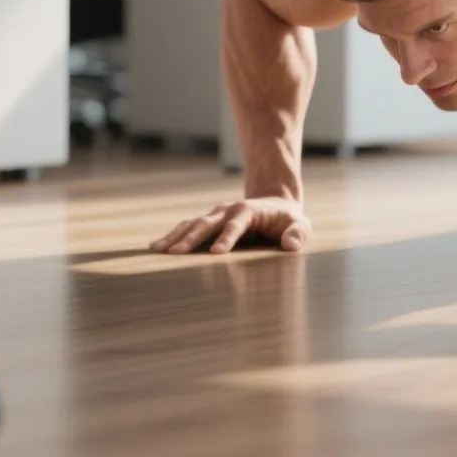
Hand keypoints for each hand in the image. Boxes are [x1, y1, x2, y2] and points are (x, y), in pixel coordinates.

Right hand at [149, 197, 312, 254]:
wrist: (275, 203)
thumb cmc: (288, 220)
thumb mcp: (300, 224)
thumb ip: (298, 233)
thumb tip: (290, 244)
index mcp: (249, 211)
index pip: (237, 224)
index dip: (228, 237)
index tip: (217, 253)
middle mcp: (228, 210)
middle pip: (207, 223)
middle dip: (191, 238)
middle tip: (174, 253)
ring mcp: (216, 215)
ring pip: (192, 224)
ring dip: (175, 236)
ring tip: (156, 250)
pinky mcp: (209, 222)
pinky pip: (187, 228)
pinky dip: (172, 236)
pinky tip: (156, 247)